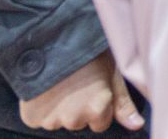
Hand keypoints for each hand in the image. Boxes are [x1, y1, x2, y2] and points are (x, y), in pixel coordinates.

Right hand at [16, 52, 142, 132]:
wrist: (51, 41)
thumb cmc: (88, 54)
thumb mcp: (112, 74)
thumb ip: (123, 104)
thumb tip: (137, 126)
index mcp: (97, 109)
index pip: (101, 124)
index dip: (98, 106)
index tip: (93, 88)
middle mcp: (74, 119)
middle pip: (79, 123)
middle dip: (78, 107)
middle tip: (76, 83)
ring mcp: (50, 120)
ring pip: (58, 122)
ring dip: (59, 108)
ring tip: (60, 84)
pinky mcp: (31, 118)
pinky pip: (39, 120)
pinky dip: (41, 108)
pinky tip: (45, 90)